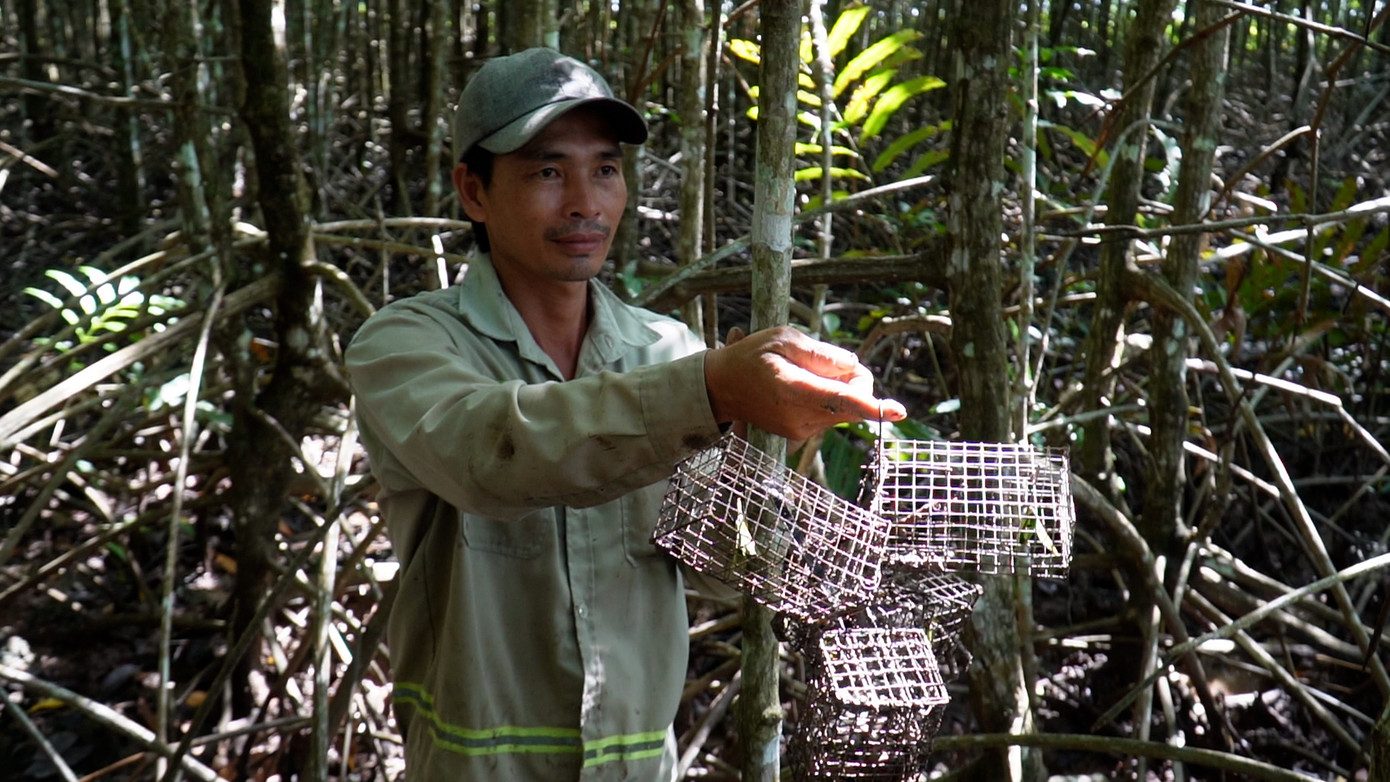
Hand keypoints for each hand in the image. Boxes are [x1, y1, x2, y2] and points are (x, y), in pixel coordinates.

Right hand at [704, 325, 906, 440]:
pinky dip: (828, 399)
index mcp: (793, 391)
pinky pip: (831, 414)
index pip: (841, 400)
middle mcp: (799, 417)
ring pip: (844, 409)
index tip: (899, 411)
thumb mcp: (781, 338)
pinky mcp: (802, 434)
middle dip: (854, 381)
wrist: (723, 388)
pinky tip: (803, 387)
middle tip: (829, 362)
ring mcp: (801, 430)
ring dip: (839, 389)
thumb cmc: (752, 357)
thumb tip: (851, 366)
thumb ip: (819, 353)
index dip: (874, 406)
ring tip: (805, 373)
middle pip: (851, 402)